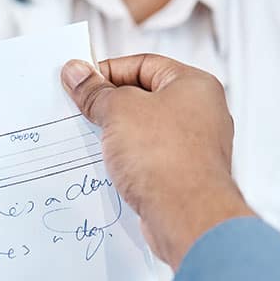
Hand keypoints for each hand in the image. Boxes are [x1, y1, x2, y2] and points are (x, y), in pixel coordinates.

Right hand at [60, 54, 253, 267]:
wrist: (188, 216)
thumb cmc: (167, 159)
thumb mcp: (119, 111)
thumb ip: (96, 91)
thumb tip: (78, 73)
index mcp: (194, 85)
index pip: (143, 64)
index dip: (108, 71)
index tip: (81, 82)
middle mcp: (201, 113)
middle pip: (145, 97)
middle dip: (110, 105)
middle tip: (82, 110)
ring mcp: (195, 146)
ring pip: (146, 130)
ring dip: (118, 135)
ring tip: (94, 141)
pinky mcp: (184, 174)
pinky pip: (150, 158)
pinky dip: (129, 160)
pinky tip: (110, 167)